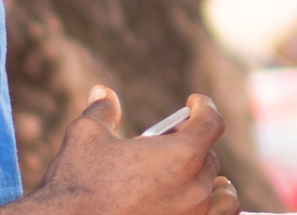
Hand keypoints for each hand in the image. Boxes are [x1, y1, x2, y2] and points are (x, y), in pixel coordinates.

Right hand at [27, 88, 237, 214]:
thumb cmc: (78, 184)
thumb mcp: (87, 136)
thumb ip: (103, 111)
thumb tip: (102, 93)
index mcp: (182, 154)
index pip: (211, 122)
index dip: (204, 108)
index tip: (194, 104)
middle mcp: (196, 187)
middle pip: (209, 158)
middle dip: (191, 147)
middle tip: (168, 145)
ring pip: (218, 193)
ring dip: (209, 180)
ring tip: (192, 176)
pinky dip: (216, 209)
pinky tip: (201, 203)